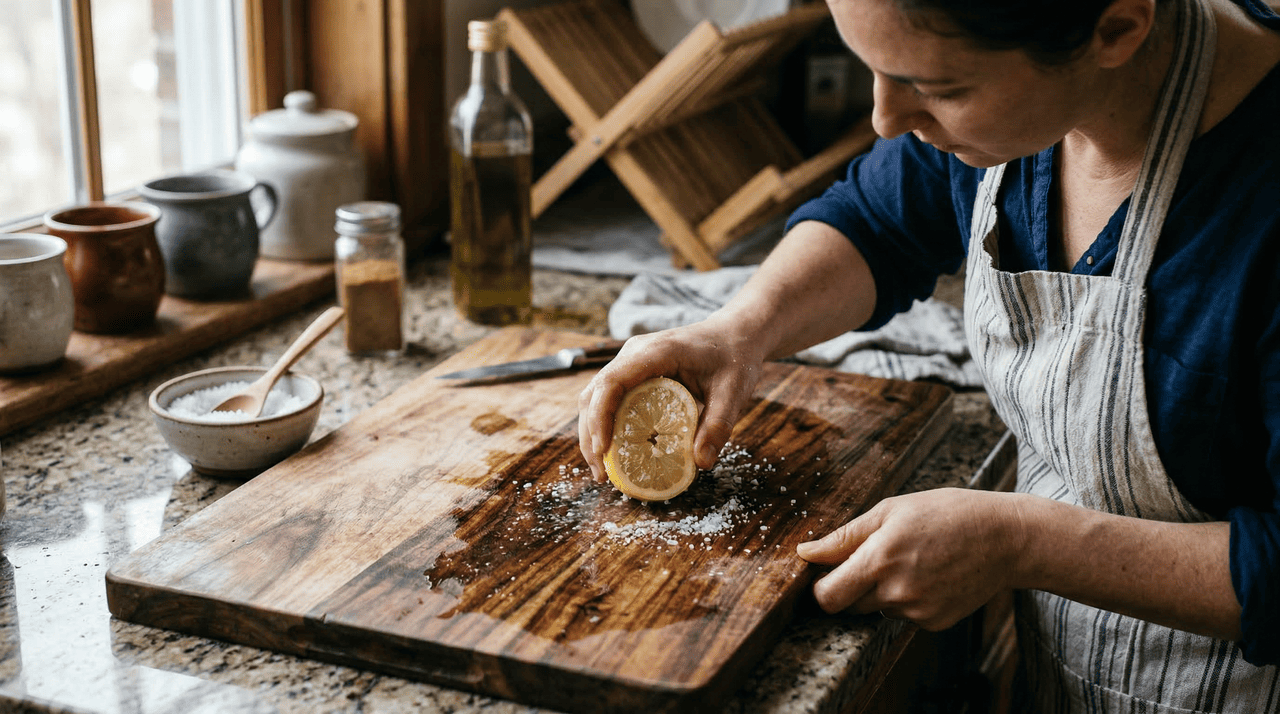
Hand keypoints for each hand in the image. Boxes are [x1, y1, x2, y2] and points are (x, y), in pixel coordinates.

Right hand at [577, 316, 765, 481]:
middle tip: (600, 474)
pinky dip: (605, 425)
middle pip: (595, 393)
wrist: (735, 335)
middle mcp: (635, 353)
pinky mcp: (634, 372)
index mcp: (656, 352)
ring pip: (595, 396)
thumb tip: (701, 463)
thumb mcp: (733, 392)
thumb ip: (718, 426)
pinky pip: (609, 398)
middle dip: (590, 435)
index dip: (600, 417)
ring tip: (602, 470)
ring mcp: (631, 361)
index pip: (612, 382)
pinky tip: (614, 451)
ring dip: (592, 432)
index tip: (603, 450)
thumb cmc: (735, 357)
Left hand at [796, 488, 1027, 629]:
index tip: (823, 574)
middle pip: (847, 606)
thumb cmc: (946, 514)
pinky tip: (928, 574)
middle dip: (848, 587)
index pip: (827, 596)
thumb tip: (805, 552)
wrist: (1005, 538)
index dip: (818, 588)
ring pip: (876, 608)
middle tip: (869, 560)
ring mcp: (917, 612)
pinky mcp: (934, 623)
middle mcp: (896, 592)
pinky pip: (903, 615)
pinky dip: (906, 599)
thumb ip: (844, 536)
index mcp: (880, 559)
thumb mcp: (891, 510)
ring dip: (879, 591)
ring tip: (909, 560)